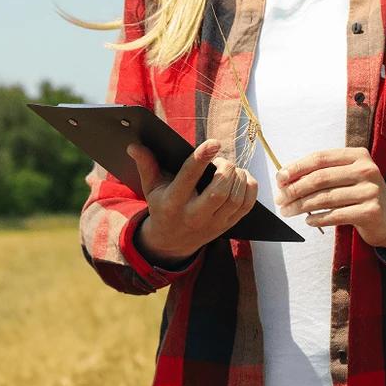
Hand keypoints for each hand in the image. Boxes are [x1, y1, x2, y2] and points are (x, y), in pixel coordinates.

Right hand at [127, 139, 258, 266]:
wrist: (172, 242)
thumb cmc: (162, 207)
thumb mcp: (151, 188)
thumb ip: (146, 165)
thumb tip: (134, 145)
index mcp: (173, 202)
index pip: (189, 178)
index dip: (202, 158)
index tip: (214, 143)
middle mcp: (194, 215)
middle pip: (219, 191)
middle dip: (226, 169)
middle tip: (222, 160)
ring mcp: (213, 223)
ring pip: (235, 198)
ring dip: (239, 177)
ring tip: (232, 168)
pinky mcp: (227, 226)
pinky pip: (247, 206)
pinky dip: (250, 188)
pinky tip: (243, 177)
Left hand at [273, 147, 385, 252]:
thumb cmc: (358, 194)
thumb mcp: (344, 176)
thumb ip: (320, 173)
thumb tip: (285, 179)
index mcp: (358, 155)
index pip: (321, 158)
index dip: (297, 167)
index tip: (280, 178)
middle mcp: (366, 170)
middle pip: (321, 178)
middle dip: (295, 189)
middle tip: (280, 199)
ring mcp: (370, 191)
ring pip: (326, 198)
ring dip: (301, 206)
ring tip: (288, 211)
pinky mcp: (371, 211)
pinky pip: (336, 215)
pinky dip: (318, 219)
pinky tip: (308, 221)